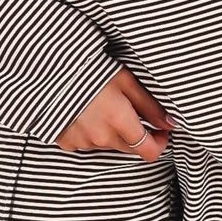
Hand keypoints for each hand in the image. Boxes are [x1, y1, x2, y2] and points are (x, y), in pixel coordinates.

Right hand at [55, 65, 178, 159]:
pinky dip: (91, 133)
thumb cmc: (92, 69)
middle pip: (130, 149)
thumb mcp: (127, 81)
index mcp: (119, 121)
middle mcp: (101, 137)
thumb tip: (171, 123)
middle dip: (136, 134)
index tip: (160, 130)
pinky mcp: (66, 142)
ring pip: (108, 145)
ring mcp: (82, 142)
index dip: (160, 142)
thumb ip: (151, 106)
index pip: (150, 151)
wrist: (50, 69)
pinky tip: (86, 113)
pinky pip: (86, 144)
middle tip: (131, 111)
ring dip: (112, 132)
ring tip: (103, 106)